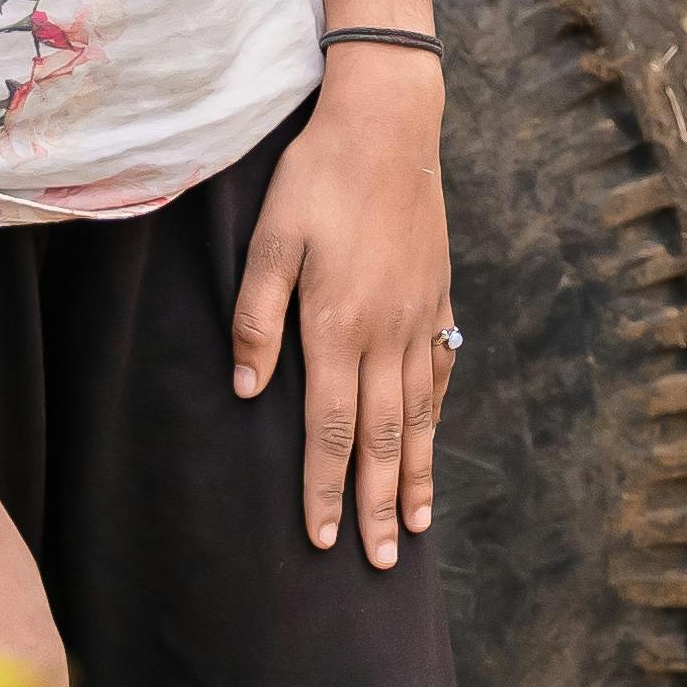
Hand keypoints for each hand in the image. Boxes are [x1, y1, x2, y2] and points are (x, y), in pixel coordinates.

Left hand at [233, 45, 453, 566]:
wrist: (389, 124)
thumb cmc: (317, 178)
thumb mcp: (271, 239)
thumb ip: (257, 316)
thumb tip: (248, 389)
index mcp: (338, 326)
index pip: (329, 429)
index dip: (325, 488)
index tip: (320, 538)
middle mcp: (386, 333)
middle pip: (382, 438)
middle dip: (376, 504)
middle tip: (382, 562)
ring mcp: (419, 316)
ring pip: (418, 415)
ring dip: (414, 474)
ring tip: (415, 525)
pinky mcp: (436, 294)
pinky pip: (438, 371)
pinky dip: (435, 416)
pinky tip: (431, 441)